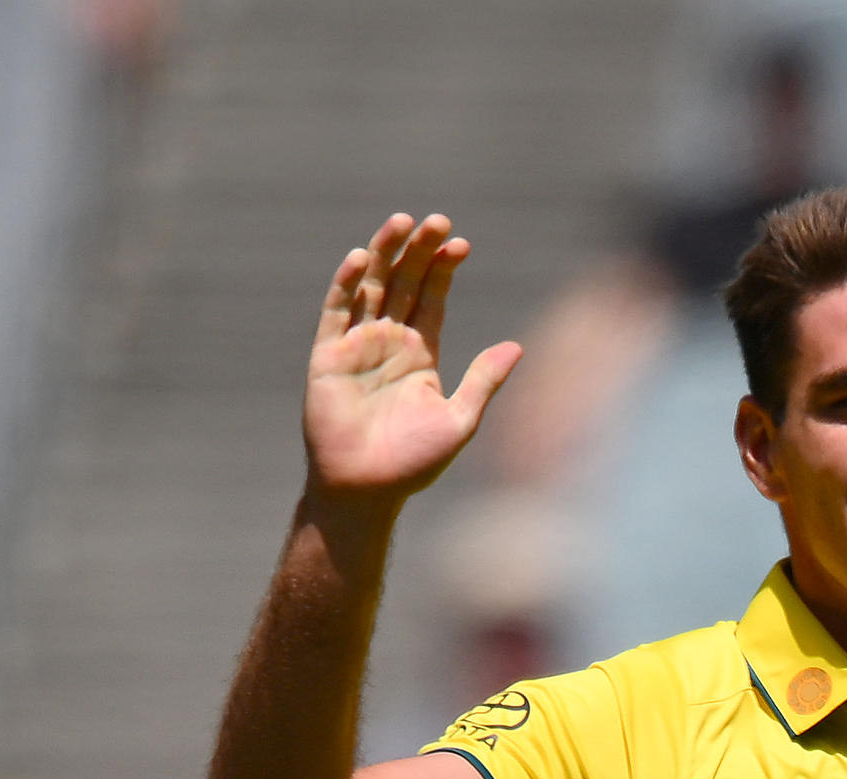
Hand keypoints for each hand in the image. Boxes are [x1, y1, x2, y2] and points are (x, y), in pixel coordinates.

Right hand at [304, 211, 522, 504]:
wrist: (365, 492)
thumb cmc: (412, 464)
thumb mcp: (460, 419)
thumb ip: (484, 380)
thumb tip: (518, 347)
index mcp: (420, 354)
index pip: (432, 298)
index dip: (444, 269)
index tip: (461, 243)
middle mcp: (388, 343)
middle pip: (404, 283)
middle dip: (419, 251)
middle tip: (436, 220)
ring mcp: (357, 346)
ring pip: (372, 287)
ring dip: (385, 254)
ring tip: (402, 222)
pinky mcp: (328, 356)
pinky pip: (337, 312)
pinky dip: (347, 284)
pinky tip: (362, 258)